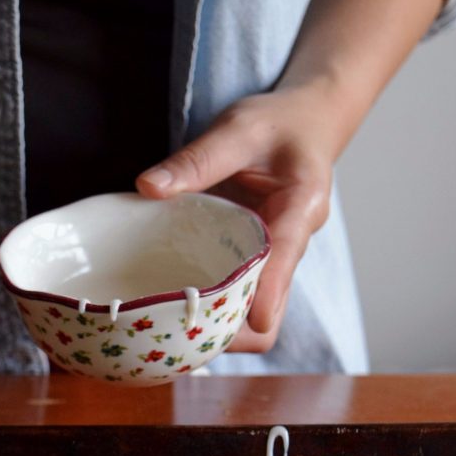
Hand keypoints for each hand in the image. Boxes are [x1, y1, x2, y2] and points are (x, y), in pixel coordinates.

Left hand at [136, 86, 335, 352]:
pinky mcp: (259, 261)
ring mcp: (277, 259)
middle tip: (186, 333)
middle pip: (273, 309)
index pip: (285, 260)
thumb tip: (148, 187)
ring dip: (223, 325)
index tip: (245, 324)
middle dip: (236, 329)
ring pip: (257, 312)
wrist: (307, 122)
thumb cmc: (279, 124)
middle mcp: (293, 243)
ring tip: (176, 329)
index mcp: (300, 207)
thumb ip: (196, 159)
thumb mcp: (238, 129)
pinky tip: (180, 308)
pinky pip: (242, 297)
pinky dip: (216, 309)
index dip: (266, 296)